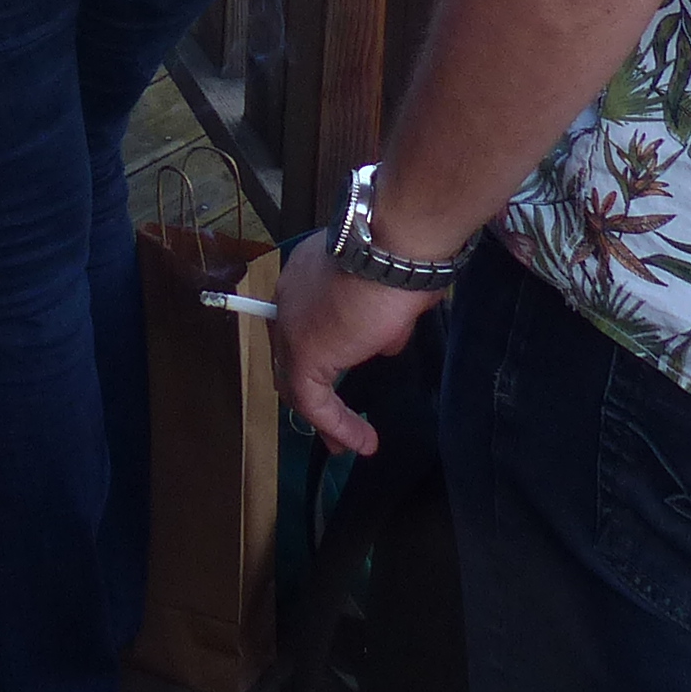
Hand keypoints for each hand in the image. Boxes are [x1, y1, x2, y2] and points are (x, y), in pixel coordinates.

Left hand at [275, 230, 443, 456]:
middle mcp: (289, 297)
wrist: (392, 248)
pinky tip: (359, 442)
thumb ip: (378, 316)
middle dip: (311, 392)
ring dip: (323, 416)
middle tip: (331, 421)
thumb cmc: (400, 257)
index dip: (319, 355)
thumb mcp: (389, 289)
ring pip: (297, 382)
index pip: (301, 323)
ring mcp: (292, 327)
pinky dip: (336, 425)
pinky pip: (313, 402)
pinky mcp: (303, 355)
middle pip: (291, 355)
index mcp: (306, 276)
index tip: (339, 377)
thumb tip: (384, 338)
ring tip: (344, 443)